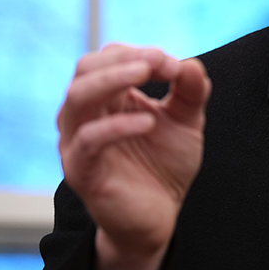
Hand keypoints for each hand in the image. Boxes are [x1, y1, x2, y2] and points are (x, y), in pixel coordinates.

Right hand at [57, 44, 210, 269]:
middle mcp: (85, 114)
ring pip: (77, 97)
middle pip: (85, 69)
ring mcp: (78, 141)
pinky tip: (149, 122)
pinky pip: (88, 140)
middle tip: (158, 62)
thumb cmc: (165, 164)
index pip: (109, 57)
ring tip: (147, 74)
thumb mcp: (186, 121)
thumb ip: (191, 91)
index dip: (139, 53)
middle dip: (123, 59)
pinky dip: (117, 125)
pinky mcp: (81, 171)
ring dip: (112, 78)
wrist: (160, 216)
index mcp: (108, 97)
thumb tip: (188, 63)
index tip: (173, 65)